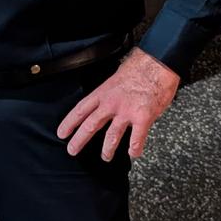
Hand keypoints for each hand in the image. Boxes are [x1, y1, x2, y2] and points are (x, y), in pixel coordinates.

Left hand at [57, 48, 179, 161]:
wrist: (157, 63)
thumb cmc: (139, 68)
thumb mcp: (116, 78)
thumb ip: (110, 93)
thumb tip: (107, 103)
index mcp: (104, 92)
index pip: (81, 109)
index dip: (70, 122)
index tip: (62, 133)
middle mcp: (112, 103)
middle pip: (91, 125)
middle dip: (79, 140)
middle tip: (72, 150)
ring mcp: (127, 112)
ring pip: (112, 136)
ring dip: (107, 149)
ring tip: (106, 156)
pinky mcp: (143, 118)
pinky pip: (136, 139)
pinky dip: (134, 149)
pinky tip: (133, 153)